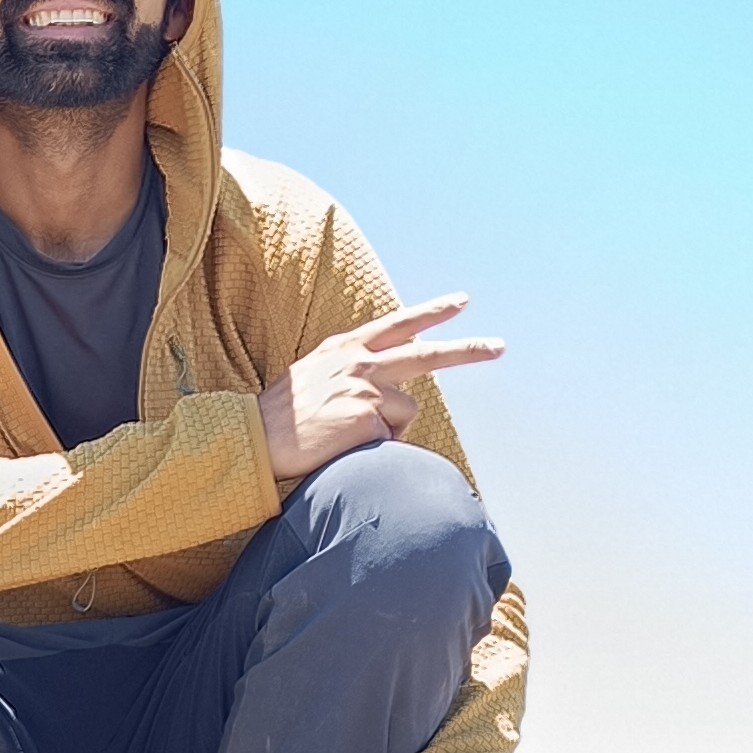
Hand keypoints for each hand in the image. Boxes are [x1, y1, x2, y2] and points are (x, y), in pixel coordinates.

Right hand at [260, 295, 502, 485]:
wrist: (252, 440)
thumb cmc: (280, 417)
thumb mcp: (312, 375)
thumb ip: (349, 368)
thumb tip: (388, 382)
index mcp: (345, 348)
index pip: (398, 324)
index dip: (432, 313)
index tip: (461, 303)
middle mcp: (359, 363)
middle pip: (427, 355)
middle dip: (468, 350)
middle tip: (500, 346)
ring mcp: (364, 389)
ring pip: (407, 412)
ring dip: (387, 429)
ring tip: (345, 435)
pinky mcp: (366, 419)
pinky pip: (391, 440)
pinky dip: (374, 449)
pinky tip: (342, 448)